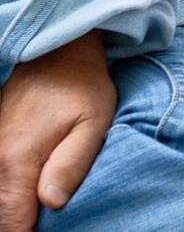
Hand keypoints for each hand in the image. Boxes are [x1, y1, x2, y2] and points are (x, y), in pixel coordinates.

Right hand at [0, 32, 114, 229]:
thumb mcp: (93, 123)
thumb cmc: (81, 86)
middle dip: (19, 226)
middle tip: (46, 224)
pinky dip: (6, 196)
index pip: (12, 223)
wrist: (56, 52)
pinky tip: (26, 197)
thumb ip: (72, 165)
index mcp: (17, 163)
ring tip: (37, 214)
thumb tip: (51, 203)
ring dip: (12, 211)